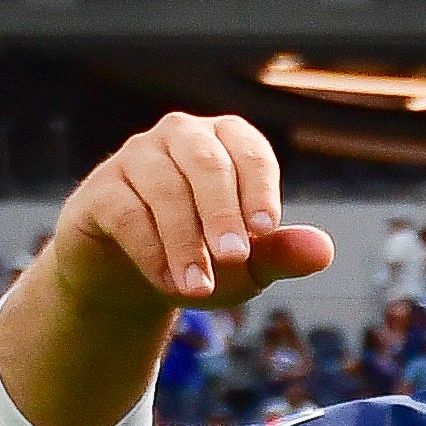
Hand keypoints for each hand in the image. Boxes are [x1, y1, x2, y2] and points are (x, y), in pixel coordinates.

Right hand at [54, 113, 335, 315]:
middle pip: (207, 163)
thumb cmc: (204, 258)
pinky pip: (125, 211)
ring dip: (184, 241)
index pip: (249, 152)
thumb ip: (282, 254)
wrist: (135, 278)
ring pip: (164, 187)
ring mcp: (137, 157)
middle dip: (223, 213)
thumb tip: (324, 251)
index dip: (259, 188)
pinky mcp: (101, 188)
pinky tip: (166, 281)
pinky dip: (149, 249)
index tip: (266, 229)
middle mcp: (181, 137)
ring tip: (198, 288)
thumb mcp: (248, 263)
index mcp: (226, 142)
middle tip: (234, 259)